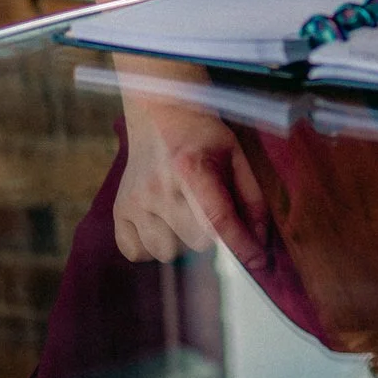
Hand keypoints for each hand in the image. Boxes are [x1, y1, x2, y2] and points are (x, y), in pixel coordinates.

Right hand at [112, 81, 271, 267]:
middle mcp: (158, 187)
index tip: (258, 263)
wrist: (160, 114)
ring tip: (184, 216)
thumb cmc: (203, 136)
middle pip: (197, 243)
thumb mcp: (236, 156)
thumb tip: (260, 240)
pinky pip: (136, 252)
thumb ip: (251, 197)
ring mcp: (134, 201)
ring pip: (167, 253)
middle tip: (210, 214)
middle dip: (212, 237)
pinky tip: (162, 225)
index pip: (218, 220)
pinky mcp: (117, 210)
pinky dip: (151, 247)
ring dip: (182, 243)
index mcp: (191, 168)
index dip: (241, 246)